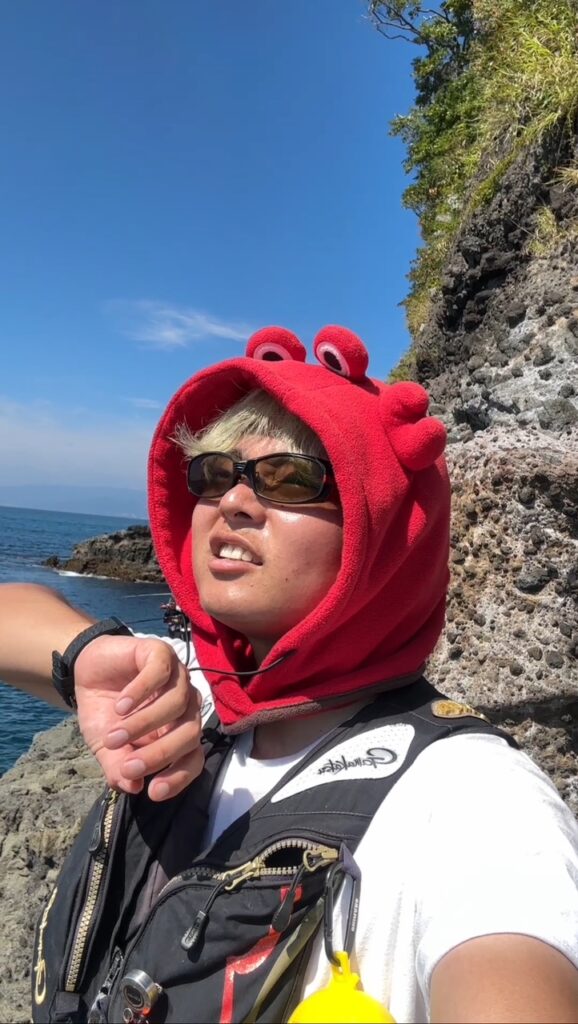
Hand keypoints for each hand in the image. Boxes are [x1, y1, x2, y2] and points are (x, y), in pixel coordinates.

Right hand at [74, 635, 203, 800]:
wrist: (86, 673)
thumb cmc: (104, 713)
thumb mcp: (106, 748)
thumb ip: (119, 768)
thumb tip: (133, 787)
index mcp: (178, 731)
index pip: (194, 758)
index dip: (180, 776)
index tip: (154, 792)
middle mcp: (185, 705)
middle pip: (191, 733)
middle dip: (160, 754)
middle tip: (128, 765)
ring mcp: (176, 677)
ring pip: (177, 703)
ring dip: (143, 724)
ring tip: (112, 736)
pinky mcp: (161, 654)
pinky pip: (162, 672)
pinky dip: (141, 692)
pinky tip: (120, 706)